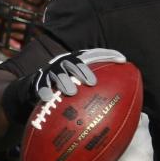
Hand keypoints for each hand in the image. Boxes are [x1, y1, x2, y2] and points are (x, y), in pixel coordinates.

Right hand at [6, 49, 127, 117]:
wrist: (32, 90)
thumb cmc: (63, 92)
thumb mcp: (80, 88)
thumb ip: (97, 92)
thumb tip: (126, 105)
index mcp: (76, 63)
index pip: (93, 55)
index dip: (107, 54)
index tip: (122, 59)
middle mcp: (63, 65)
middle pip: (74, 62)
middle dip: (83, 70)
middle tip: (91, 82)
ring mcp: (50, 73)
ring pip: (57, 73)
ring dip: (64, 81)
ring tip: (70, 91)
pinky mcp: (37, 83)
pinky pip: (40, 87)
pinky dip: (45, 91)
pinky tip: (48, 99)